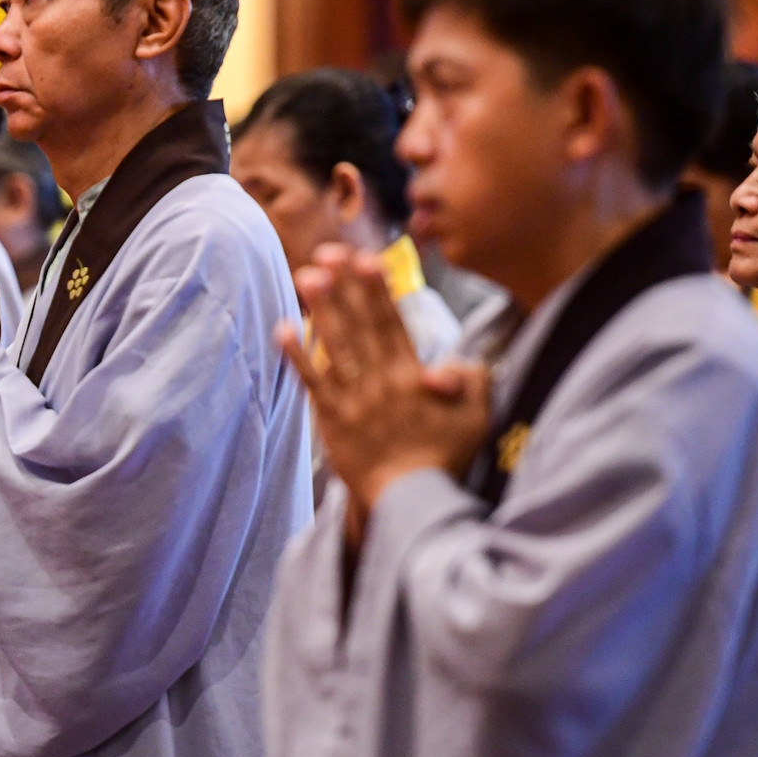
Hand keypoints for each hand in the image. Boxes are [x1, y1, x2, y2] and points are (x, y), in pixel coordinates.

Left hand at [277, 245, 490, 549]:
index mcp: (415, 378)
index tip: (366, 259)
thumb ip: (472, 382)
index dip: (378, 290)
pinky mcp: (332, 421)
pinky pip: (312, 383)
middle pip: (361, 325)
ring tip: (306, 276)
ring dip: (321, 309)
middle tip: (329, 251)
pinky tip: (282, 328)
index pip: (394, 323)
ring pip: (336, 346)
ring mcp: (354, 401)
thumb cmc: (445, 460)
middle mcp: (382, 382)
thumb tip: (456, 362)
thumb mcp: (475, 420)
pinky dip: (297, 356)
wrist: (412, 504)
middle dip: (345, 286)